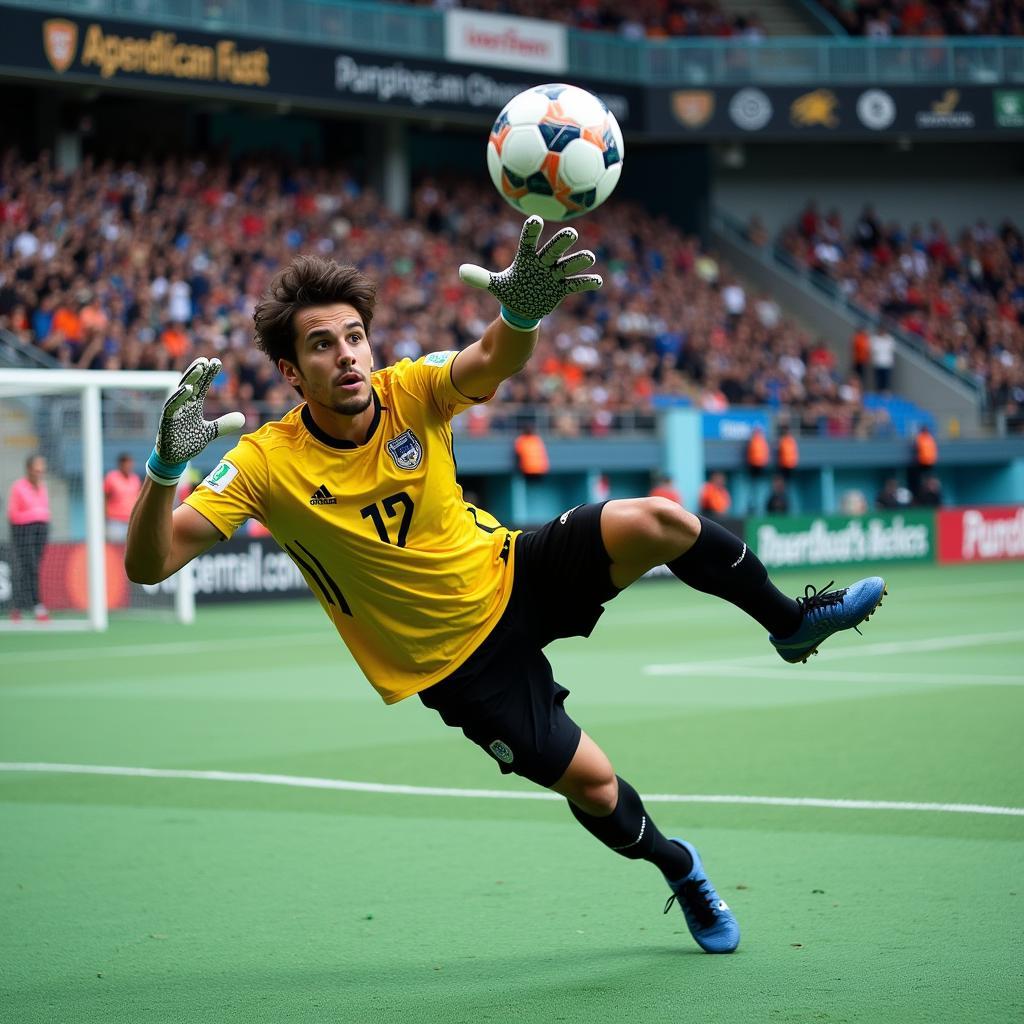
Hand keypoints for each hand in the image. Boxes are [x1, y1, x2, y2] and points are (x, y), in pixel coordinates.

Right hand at [147, 357, 244, 485]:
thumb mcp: (210, 432)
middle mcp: (183, 405)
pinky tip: (188, 388)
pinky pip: (172, 406)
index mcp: (193, 405)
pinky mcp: (166, 421)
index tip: (217, 362)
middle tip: (207, 360)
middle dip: (199, 372)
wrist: (174, 458)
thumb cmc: (188, 441)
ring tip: (200, 368)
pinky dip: (179, 397)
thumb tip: (243, 417)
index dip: (209, 375)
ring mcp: (174, 412)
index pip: (202, 386)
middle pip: (191, 384)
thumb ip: (224, 424)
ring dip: (190, 379)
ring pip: (181, 392)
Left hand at [459, 216, 601, 327]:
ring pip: (568, 265)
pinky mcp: (562, 288)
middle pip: (553, 250)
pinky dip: (586, 282)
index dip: (532, 231)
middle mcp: (543, 262)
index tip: (535, 220)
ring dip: (577, 261)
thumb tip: (460, 271)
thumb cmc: (510, 291)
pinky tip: (598, 281)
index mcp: (526, 258)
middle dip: (561, 242)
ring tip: (588, 257)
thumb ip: (481, 278)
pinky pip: (576, 284)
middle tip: (570, 234)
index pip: (528, 241)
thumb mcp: (496, 285)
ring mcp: (554, 274)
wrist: (522, 307)